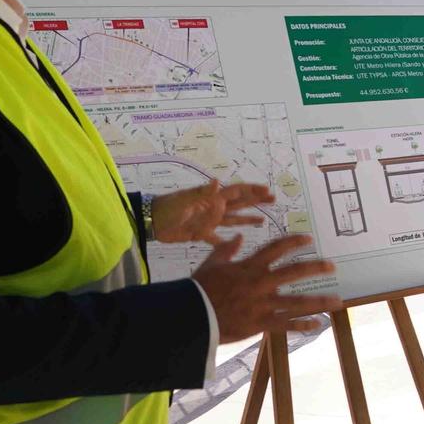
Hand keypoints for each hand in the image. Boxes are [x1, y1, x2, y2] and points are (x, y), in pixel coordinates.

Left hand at [153, 180, 275, 244]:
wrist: (151, 221)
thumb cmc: (167, 208)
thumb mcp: (185, 200)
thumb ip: (202, 193)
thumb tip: (218, 181)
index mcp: (212, 199)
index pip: (236, 192)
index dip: (252, 190)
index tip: (267, 190)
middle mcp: (214, 209)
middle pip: (239, 204)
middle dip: (256, 201)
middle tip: (273, 199)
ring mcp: (208, 222)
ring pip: (232, 220)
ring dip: (247, 219)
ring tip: (262, 220)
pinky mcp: (201, 234)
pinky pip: (217, 238)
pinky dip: (226, 241)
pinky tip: (236, 243)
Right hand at [191, 233, 342, 343]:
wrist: (191, 315)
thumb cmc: (198, 288)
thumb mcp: (211, 264)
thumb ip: (227, 249)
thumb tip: (240, 237)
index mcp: (249, 267)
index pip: (276, 248)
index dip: (293, 242)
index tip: (308, 238)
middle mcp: (260, 283)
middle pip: (294, 272)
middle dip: (315, 268)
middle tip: (332, 266)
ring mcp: (262, 304)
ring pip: (297, 302)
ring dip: (319, 301)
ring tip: (338, 301)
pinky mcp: (260, 323)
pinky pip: (285, 325)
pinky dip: (302, 325)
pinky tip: (318, 324)